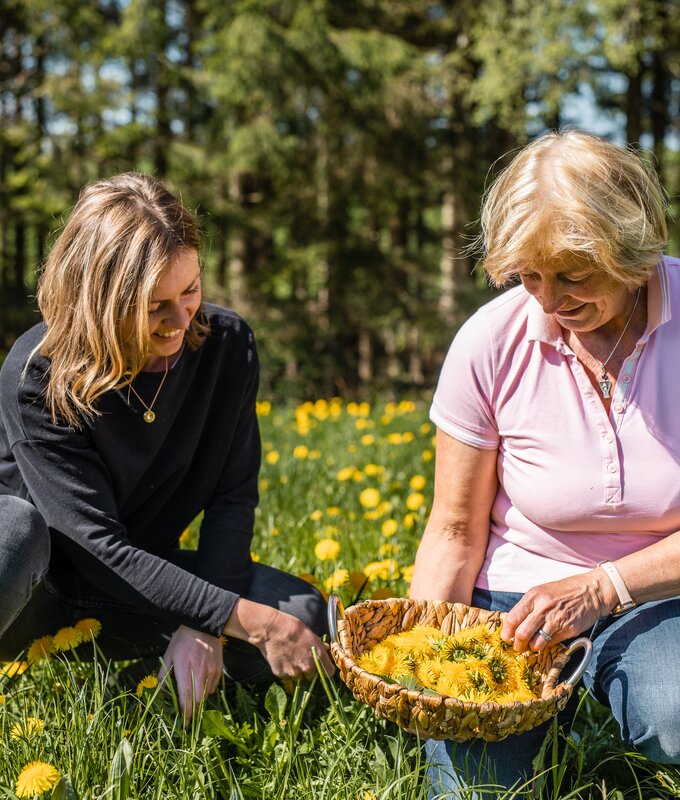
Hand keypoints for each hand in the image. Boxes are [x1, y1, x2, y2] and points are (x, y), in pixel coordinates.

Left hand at [158, 625, 223, 721]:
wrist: (203, 625)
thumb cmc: (183, 639)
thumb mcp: (168, 654)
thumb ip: (164, 674)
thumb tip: (161, 690)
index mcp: (185, 670)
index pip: (186, 699)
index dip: (185, 714)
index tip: (183, 724)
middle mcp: (200, 672)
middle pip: (198, 701)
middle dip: (193, 710)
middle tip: (187, 715)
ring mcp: (211, 671)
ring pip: (206, 694)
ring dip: (199, 699)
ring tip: (192, 696)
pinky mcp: (218, 668)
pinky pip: (213, 686)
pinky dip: (207, 689)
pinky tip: (200, 682)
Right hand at [256, 607, 335, 679]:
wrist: (272, 629)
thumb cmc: (292, 627)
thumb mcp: (310, 633)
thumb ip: (319, 645)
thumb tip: (326, 648)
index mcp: (318, 656)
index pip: (329, 672)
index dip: (325, 669)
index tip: (322, 667)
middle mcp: (308, 667)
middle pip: (312, 676)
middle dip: (308, 669)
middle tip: (300, 658)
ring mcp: (294, 672)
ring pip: (298, 676)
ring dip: (296, 670)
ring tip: (289, 657)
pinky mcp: (282, 674)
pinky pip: (286, 675)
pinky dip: (285, 669)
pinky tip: (282, 658)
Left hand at [500, 570, 614, 651]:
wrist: (591, 591)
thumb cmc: (563, 592)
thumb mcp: (541, 592)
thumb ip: (527, 607)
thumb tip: (512, 626)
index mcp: (533, 597)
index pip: (512, 619)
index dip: (506, 632)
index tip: (506, 638)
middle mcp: (543, 608)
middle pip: (522, 634)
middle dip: (517, 645)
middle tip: (518, 647)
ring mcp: (557, 620)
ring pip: (536, 644)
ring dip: (533, 647)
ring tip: (533, 644)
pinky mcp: (569, 630)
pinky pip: (552, 644)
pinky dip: (548, 644)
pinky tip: (549, 638)